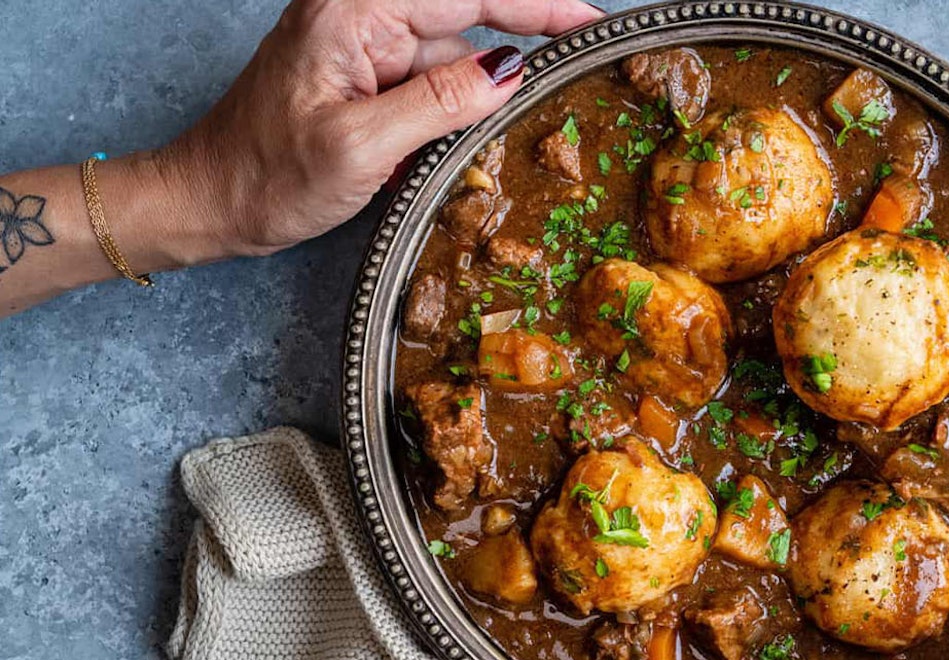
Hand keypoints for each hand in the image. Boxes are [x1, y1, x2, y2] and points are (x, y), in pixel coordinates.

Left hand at [163, 0, 603, 258]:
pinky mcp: (365, 79)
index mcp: (352, 12)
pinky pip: (432, 83)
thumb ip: (438, 102)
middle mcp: (359, 16)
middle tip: (584, 66)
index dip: (537, 7)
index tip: (592, 20)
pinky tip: (475, 135)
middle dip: (521, 45)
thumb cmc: (264, 175)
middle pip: (466, 18)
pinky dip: (459, 109)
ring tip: (518, 120)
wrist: (208, 203)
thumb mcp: (359, 146)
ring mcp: (362, 47)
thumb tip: (509, 72)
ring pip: (455, 56)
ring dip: (486, 90)